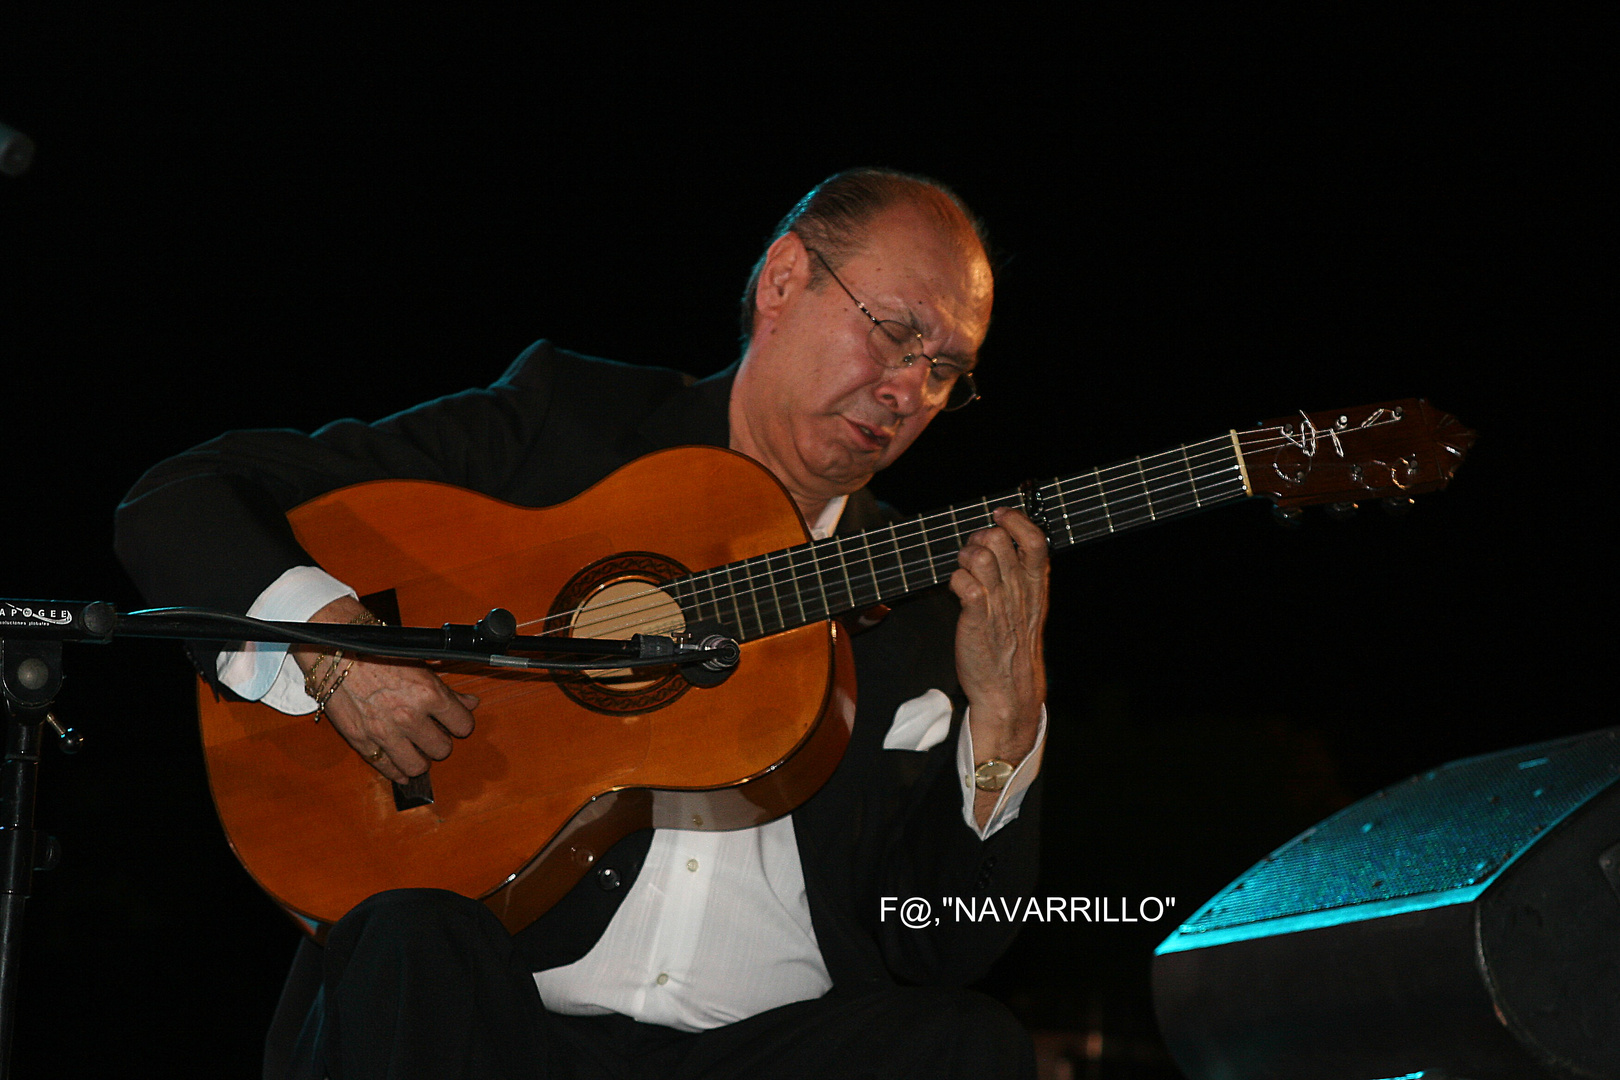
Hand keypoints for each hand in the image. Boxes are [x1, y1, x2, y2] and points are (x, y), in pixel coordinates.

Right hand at [294, 596, 477, 782]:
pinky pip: (387, 768)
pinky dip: (397, 772)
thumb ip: (448, 690)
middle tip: (433, 734)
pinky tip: (401, 769)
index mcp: (428, 694)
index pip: (463, 725)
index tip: (455, 722)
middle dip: (441, 742)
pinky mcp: (362, 741)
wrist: (337, 652)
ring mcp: (385, 732)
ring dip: (422, 760)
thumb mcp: (420, 666)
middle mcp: (409, 716)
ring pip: (418, 766)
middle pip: (443, 749)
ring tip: (418, 751)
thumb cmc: (378, 652)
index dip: (461, 724)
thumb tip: (471, 703)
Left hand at [949, 507, 1048, 767]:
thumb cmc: (1013, 645)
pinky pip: (964, 584)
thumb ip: (1020, 573)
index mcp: (1036, 586)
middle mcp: (1018, 591)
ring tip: (964, 569)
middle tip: (973, 551)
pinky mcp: (976, 621)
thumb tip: (1001, 538)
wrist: (1008, 690)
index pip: (1036, 539)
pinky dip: (956, 579)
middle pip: (999, 540)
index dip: (1016, 519)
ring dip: (965, 556)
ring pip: (980, 558)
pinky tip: (956, 588)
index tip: (1000, 514)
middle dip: (978, 537)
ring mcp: (998, 606)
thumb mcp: (1029, 606)